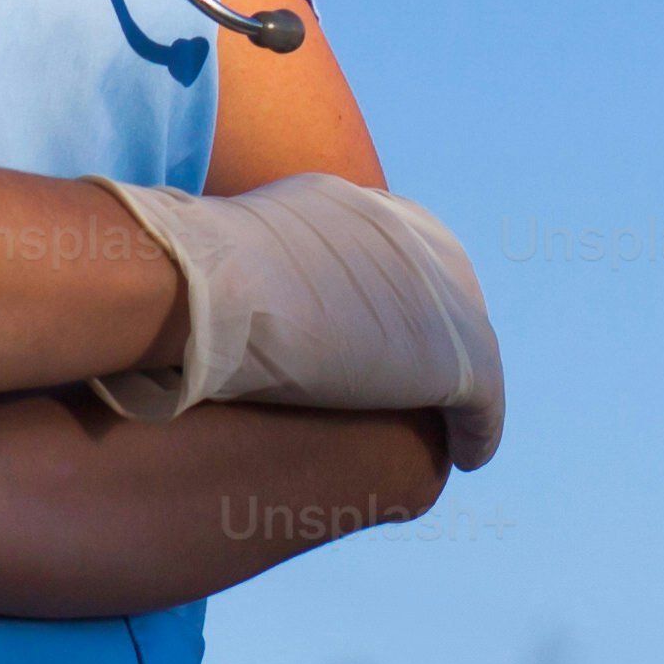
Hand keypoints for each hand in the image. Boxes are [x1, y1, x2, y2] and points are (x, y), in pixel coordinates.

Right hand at [82, 173, 504, 466]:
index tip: (374, 346)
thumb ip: (235, 265)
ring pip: (466, 351)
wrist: (203, 292)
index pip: (396, 259)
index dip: (391, 308)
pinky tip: (469, 457)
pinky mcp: (456, 356)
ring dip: (458, 392)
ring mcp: (440, 294)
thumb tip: (187, 285)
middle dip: (434, 344)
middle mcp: (411, 238)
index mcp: (358, 206)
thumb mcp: (216, 251)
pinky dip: (477, 431)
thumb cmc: (181, 276)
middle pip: (442, 301)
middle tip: (415, 394)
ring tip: (450, 432)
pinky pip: (482, 401)